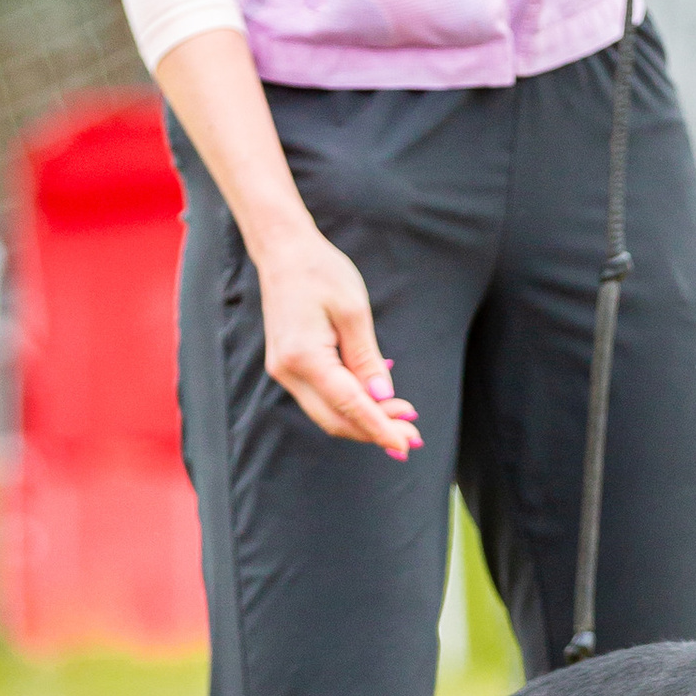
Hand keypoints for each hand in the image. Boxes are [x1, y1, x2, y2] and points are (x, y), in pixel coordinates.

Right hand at [257, 227, 421, 454]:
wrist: (284, 251)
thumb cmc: (321, 272)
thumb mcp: (353, 312)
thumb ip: (367, 360)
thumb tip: (382, 399)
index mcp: (304, 357)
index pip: (348, 405)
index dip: (379, 428)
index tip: (406, 445)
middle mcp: (287, 371)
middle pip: (334, 418)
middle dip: (374, 430)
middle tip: (412, 434)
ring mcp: (284, 370)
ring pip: (326, 412)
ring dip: (363, 420)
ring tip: (401, 420)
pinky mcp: (288, 365)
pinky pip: (320, 396)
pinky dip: (348, 405)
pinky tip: (376, 402)